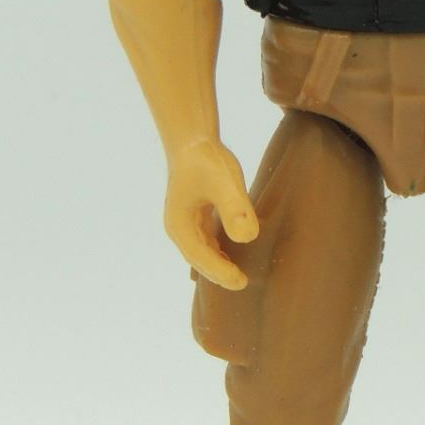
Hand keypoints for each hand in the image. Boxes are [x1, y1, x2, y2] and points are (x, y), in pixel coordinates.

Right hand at [163, 139, 258, 289]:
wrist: (193, 140)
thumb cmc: (208, 160)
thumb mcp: (225, 182)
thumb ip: (235, 208)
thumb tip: (246, 238)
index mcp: (179, 224)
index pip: (200, 256)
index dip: (220, 271)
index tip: (240, 281)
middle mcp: (178, 228)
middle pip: (198, 260)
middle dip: (218, 274)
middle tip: (243, 284)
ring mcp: (185, 224)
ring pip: (201, 254)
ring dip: (218, 266)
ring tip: (239, 277)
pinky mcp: (194, 218)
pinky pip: (205, 243)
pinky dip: (218, 254)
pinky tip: (232, 257)